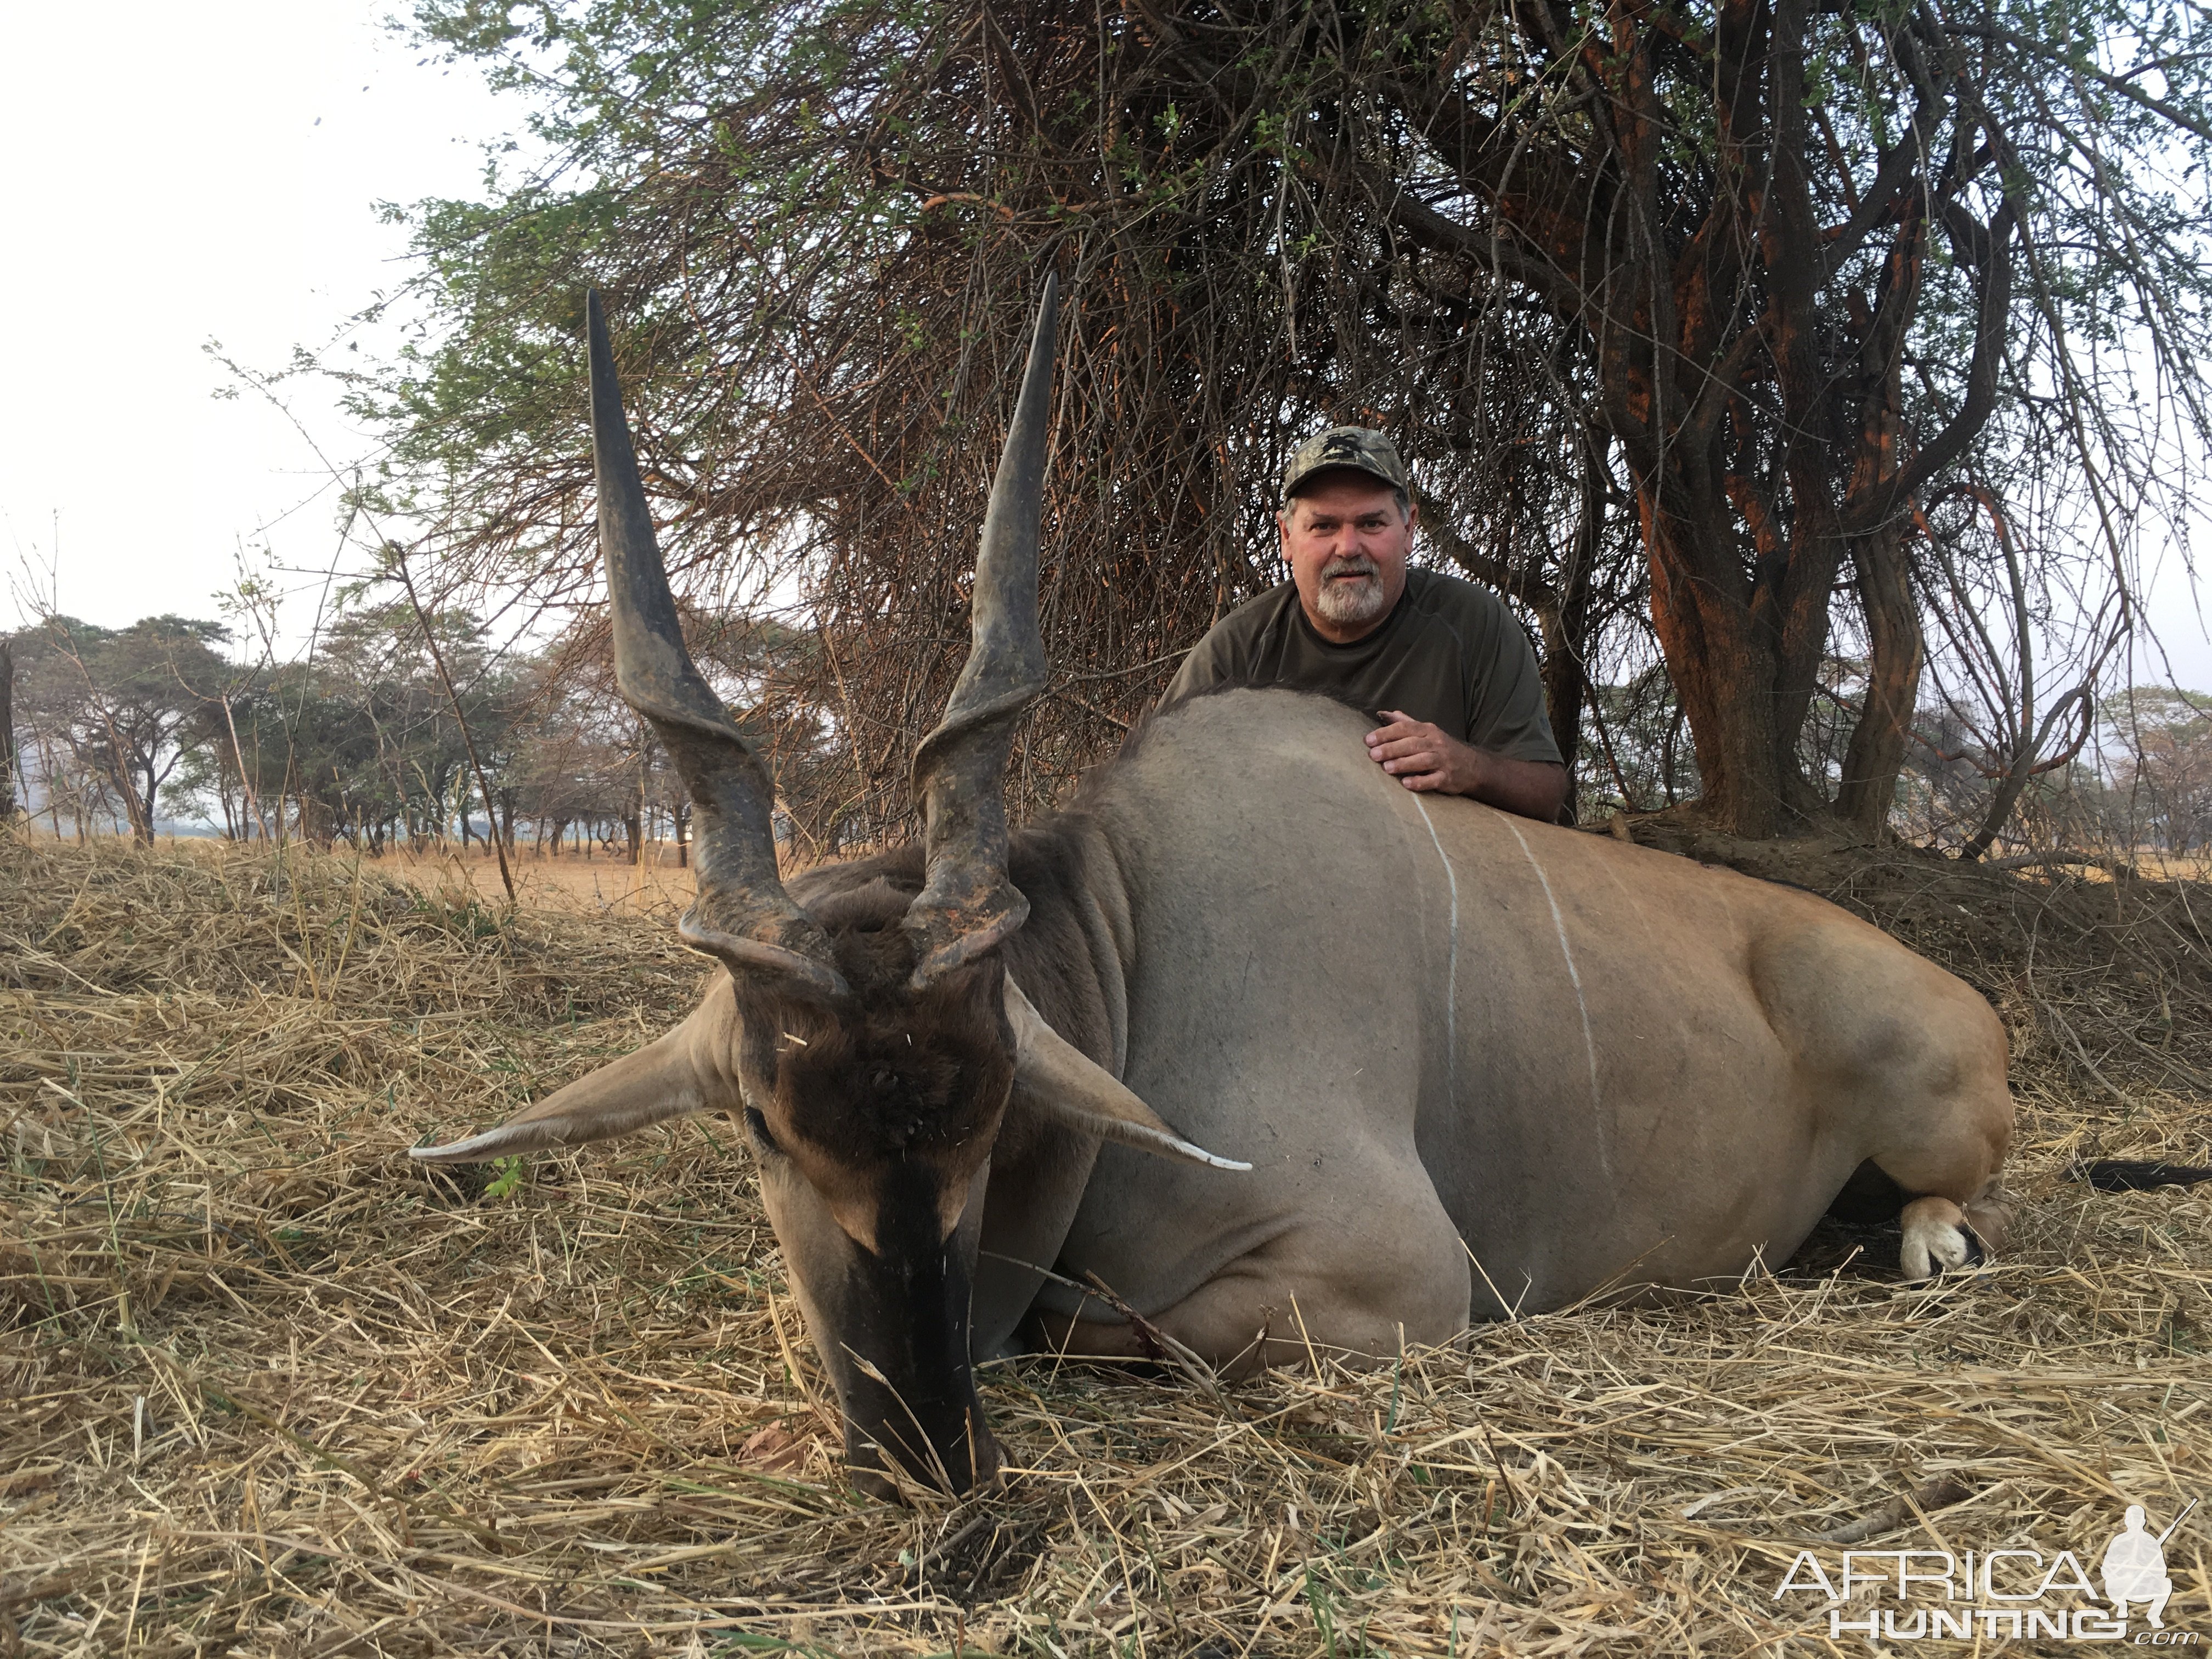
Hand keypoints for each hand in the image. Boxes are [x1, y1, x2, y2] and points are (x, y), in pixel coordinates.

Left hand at [1364, 711, 1569, 819]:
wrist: (1472, 766)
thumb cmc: (1441, 747)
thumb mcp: (1426, 732)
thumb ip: (1404, 722)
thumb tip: (1383, 712)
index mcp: (1428, 730)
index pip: (1405, 729)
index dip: (1386, 733)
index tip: (1368, 739)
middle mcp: (1436, 744)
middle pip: (1412, 744)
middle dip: (1391, 748)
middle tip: (1372, 754)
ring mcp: (1442, 761)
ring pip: (1422, 761)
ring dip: (1403, 764)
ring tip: (1386, 768)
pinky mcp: (1447, 778)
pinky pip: (1433, 780)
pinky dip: (1420, 782)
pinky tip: (1407, 783)